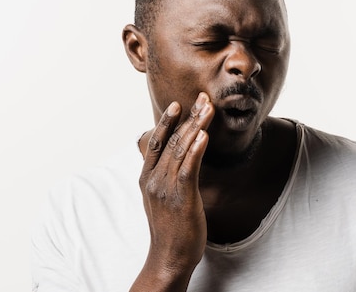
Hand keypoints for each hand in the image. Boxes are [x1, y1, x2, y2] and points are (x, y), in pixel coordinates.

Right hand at [132, 92, 213, 290]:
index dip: (168, 121)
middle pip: (171, 140)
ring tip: (207, 109)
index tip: (179, 104)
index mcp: (147, 177)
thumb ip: (163, 177)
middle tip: (203, 98)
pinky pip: (188, 169)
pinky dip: (196, 150)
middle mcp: (154, 179)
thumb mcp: (160, 198)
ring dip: (196, 126)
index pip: (156, 141)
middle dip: (189, 117)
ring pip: (180, 150)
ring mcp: (166, 187)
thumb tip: (174, 161)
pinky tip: (204, 135)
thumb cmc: (169, 228)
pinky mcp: (181, 197)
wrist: (168, 257)